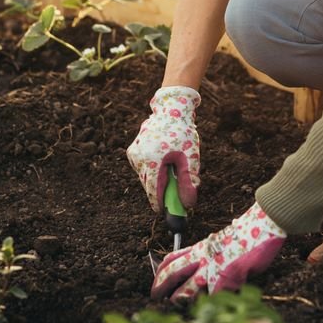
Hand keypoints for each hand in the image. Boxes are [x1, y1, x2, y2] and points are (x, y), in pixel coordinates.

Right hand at [126, 86, 200, 211]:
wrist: (171, 110)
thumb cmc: (183, 134)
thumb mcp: (190, 158)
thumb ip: (188, 182)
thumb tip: (188, 205)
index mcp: (152, 161)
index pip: (153, 191)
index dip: (160, 204)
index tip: (166, 212)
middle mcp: (138, 159)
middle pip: (148, 185)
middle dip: (160, 191)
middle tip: (173, 193)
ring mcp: (133, 154)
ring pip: (145, 178)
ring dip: (156, 180)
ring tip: (170, 168)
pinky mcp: (132, 151)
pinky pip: (142, 169)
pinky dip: (152, 170)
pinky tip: (162, 160)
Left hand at [151, 202, 286, 299]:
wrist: (262, 224)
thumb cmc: (248, 233)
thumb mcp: (222, 241)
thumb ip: (212, 253)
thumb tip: (207, 265)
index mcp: (201, 248)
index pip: (174, 258)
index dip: (161, 270)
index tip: (156, 279)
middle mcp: (203, 257)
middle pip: (173, 273)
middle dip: (160, 286)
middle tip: (154, 296)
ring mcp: (213, 268)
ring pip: (188, 289)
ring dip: (180, 300)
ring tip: (176, 306)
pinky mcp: (227, 277)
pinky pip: (214, 297)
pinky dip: (211, 305)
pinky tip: (210, 310)